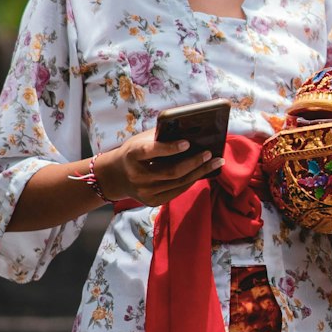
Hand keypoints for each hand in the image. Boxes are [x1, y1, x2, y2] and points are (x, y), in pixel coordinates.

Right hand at [96, 133, 221, 206]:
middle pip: (171, 171)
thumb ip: (160, 136)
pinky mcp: (152, 201)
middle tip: (210, 153)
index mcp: (132, 156)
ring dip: (200, 172)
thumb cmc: (133, 152)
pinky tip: (203, 172)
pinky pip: (177, 191)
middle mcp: (137, 176)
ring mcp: (145, 192)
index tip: (187, 142)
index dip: (169, 147)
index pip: (151, 151)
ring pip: (178, 183)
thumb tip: (190, 130)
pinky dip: (192, 181)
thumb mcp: (140, 140)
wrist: (116, 176)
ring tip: (216, 162)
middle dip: (194, 162)